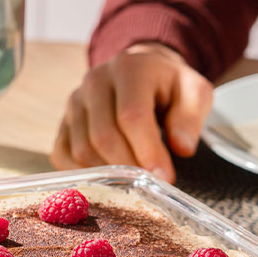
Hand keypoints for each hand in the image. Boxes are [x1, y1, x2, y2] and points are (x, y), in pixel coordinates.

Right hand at [50, 42, 212, 183]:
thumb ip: (190, 118)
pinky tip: (109, 181)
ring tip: (134, 184)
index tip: (164, 178)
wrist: (142, 72)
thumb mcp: (194, 93)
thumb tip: (181, 148)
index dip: (147, 151)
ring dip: (109, 176)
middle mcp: (95, 82)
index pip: (131, 115)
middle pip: (103, 137)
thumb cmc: (170, 87)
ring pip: (82, 150)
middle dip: (129, 168)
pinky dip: (85, 176)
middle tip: (151, 187)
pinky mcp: (64, 122)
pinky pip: (63, 156)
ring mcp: (74, 102)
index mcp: (129, 69)